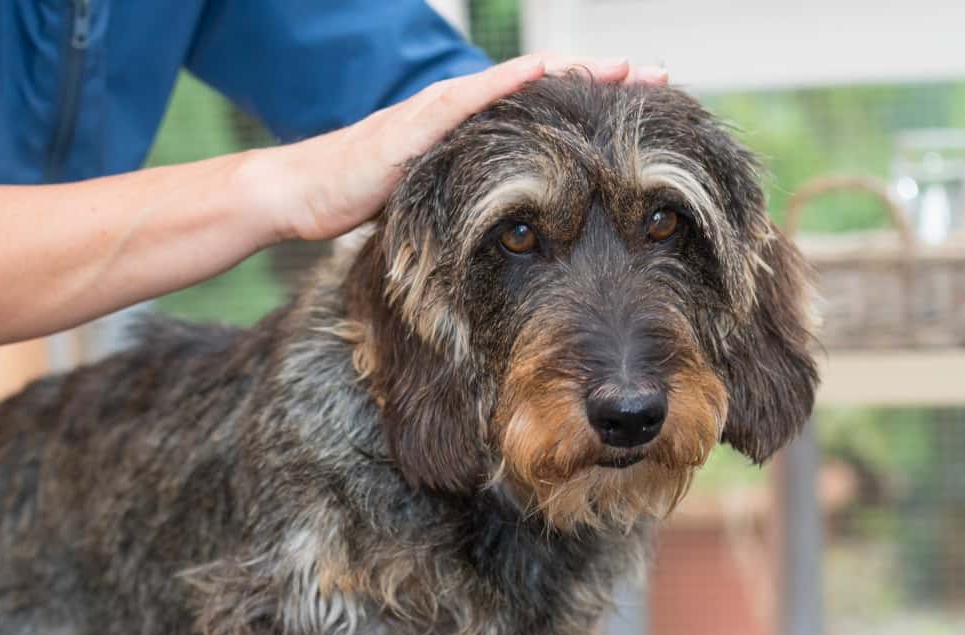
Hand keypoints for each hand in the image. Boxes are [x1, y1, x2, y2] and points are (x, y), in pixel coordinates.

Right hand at [259, 54, 669, 241]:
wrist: (305, 195)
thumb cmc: (365, 202)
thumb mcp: (434, 209)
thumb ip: (473, 207)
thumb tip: (516, 236)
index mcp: (474, 136)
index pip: (543, 113)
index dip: (594, 105)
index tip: (647, 106)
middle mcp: (464, 114)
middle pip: (545, 89)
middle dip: (603, 80)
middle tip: (659, 74)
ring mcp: (442, 113)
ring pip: (518, 85)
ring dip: (572, 74)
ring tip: (624, 67)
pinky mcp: (419, 123)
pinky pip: (471, 98)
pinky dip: (510, 84)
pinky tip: (548, 71)